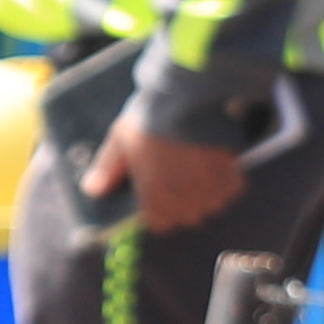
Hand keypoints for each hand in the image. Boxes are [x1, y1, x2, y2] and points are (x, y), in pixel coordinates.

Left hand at [85, 108, 249, 233]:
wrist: (187, 99)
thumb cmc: (149, 120)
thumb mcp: (120, 141)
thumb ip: (107, 169)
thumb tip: (93, 191)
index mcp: (154, 200)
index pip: (160, 225)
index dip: (160, 211)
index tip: (161, 195)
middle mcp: (182, 203)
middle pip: (187, 216)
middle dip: (184, 202)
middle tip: (181, 176)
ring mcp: (209, 193)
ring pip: (211, 204)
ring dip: (207, 192)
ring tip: (200, 168)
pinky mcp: (230, 178)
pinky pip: (231, 190)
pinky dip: (227, 181)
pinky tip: (218, 163)